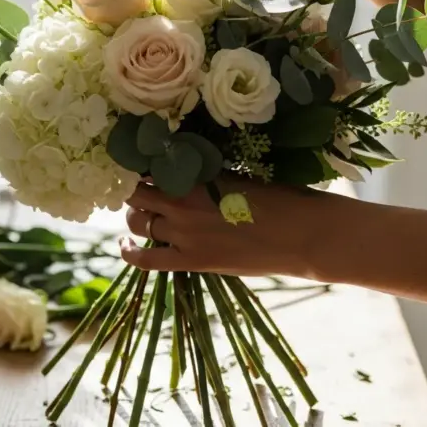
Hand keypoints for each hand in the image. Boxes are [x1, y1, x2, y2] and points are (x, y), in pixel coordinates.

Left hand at [119, 177, 353, 278]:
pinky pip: (145, 259)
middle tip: (141, 191)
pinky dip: (129, 252)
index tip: (139, 165)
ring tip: (143, 215)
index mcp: (198, 175)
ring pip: (138, 222)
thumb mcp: (239, 177)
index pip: (150, 166)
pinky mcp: (191, 260)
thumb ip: (207, 176)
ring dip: (137, 217)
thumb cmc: (281, 200)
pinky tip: (125, 246)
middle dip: (135, 191)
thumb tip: (185, 173)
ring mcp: (184, 234)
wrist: (302, 235)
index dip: (139, 166)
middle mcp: (183, 202)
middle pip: (136, 193)